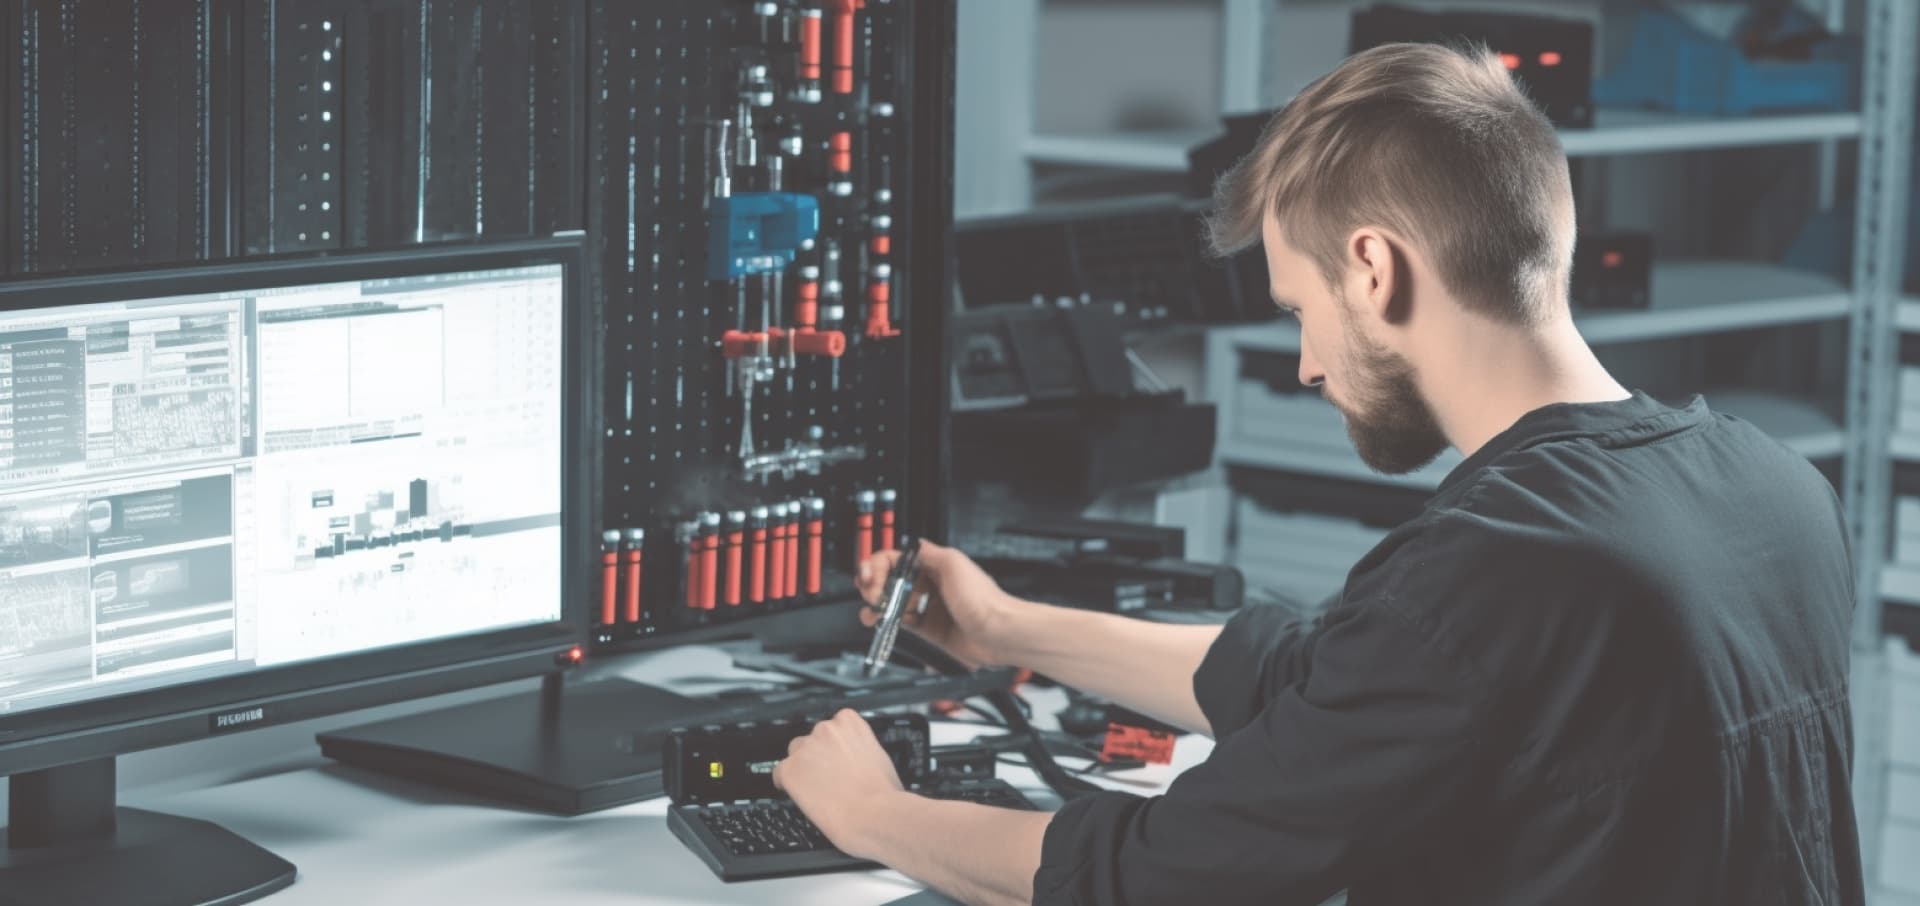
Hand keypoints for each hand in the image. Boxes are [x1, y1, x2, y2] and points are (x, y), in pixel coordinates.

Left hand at [771, 709, 906, 859]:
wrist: (874, 814)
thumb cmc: (884, 794)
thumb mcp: (880, 759)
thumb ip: (863, 751)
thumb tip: (857, 760)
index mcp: (850, 723)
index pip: (833, 724)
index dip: (833, 745)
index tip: (836, 757)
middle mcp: (826, 730)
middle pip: (812, 739)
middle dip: (818, 757)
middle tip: (828, 778)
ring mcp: (806, 748)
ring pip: (795, 755)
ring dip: (802, 770)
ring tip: (817, 791)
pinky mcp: (790, 769)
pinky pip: (779, 775)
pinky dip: (786, 786)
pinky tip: (800, 797)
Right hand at [855, 540, 1014, 668]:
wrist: (998, 633)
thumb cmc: (983, 600)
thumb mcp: (953, 564)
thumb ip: (929, 552)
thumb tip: (910, 544)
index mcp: (934, 564)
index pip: (896, 559)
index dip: (878, 566)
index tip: (869, 577)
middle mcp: (929, 584)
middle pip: (890, 581)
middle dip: (874, 586)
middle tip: (871, 595)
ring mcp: (927, 606)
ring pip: (892, 602)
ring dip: (875, 605)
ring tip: (872, 612)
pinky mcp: (927, 628)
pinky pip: (900, 622)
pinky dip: (887, 622)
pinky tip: (883, 622)